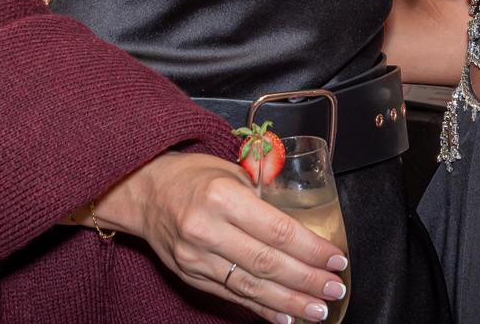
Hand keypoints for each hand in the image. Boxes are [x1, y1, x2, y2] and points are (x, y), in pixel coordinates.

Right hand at [92, 152, 347, 322]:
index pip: (277, 230)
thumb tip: (305, 218)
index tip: (335, 258)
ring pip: (251, 287)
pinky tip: (285, 317)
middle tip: (335, 288)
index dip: (311, 248)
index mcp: (221, 197)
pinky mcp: (192, 276)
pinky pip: (233, 297)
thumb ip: (266, 193)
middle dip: (307, 280)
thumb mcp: (230, 170)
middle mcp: (207, 230)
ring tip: (318, 310)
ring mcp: (196, 259)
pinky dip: (262, 309)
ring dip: (289, 302)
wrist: (144, 193)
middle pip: (268, 263)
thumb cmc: (192, 176)